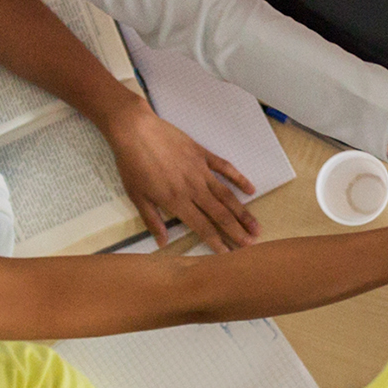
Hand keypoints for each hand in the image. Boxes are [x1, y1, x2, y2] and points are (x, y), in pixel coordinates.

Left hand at [109, 104, 260, 251]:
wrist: (136, 131)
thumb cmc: (132, 164)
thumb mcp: (137, 196)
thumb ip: (152, 220)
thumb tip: (162, 242)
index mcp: (176, 201)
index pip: (202, 227)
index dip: (217, 243)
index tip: (229, 256)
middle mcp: (193, 189)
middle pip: (220, 214)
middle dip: (237, 232)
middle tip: (252, 245)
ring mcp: (200, 171)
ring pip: (227, 195)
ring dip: (242, 212)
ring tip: (255, 226)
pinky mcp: (202, 154)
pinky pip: (225, 168)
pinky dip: (239, 178)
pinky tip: (251, 189)